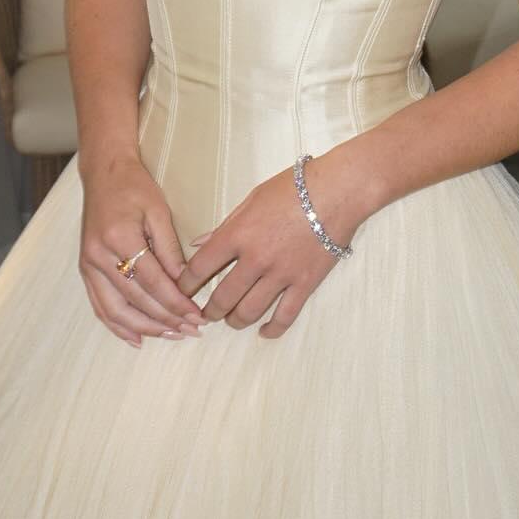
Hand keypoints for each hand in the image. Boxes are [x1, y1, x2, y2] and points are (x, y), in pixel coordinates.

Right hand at [78, 154, 206, 347]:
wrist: (103, 174)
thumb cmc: (135, 187)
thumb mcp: (159, 212)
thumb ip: (170, 250)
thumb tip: (185, 284)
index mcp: (119, 238)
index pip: (152, 281)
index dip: (176, 302)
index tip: (197, 315)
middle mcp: (99, 256)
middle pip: (135, 300)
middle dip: (165, 319)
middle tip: (191, 329)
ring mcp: (88, 266)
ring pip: (115, 310)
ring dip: (144, 328)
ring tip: (171, 335)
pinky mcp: (85, 270)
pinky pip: (100, 306)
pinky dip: (118, 325)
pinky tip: (137, 337)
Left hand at [175, 152, 369, 339]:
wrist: (338, 190)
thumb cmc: (294, 187)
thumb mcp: (252, 198)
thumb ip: (225, 225)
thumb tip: (199, 243)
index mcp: (237, 234)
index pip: (199, 268)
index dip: (184, 284)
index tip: (181, 291)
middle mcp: (255, 259)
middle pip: (221, 298)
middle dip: (209, 310)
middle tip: (205, 313)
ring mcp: (280, 275)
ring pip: (248, 312)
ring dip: (234, 321)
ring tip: (231, 320)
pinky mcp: (304, 284)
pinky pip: (284, 317)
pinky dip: (271, 329)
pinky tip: (264, 331)